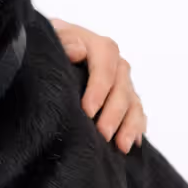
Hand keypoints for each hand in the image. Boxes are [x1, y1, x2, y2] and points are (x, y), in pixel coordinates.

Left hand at [49, 18, 146, 152]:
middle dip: (114, 112)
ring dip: (129, 124)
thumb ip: (63, 42)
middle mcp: (114, 63)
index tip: (88, 110)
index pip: (106, 63)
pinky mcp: (124, 98)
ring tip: (122, 146)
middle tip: (103, 134)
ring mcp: (121, 81)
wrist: (51, 54)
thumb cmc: (50, 48)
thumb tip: (77, 51)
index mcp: (97, 46)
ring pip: (132, 102)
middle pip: (122, 86)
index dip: (100, 86)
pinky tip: (132, 143)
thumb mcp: (51, 40)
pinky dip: (136, 127)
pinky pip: (136, 112)